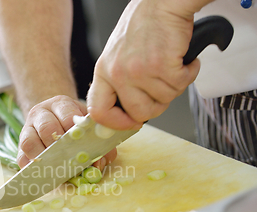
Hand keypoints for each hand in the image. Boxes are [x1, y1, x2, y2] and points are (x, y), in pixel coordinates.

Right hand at [17, 95, 116, 169]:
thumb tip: (98, 164)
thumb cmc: (72, 124)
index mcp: (60, 104)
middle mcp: (41, 113)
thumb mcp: (86, 124)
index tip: (82, 147)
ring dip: (44, 158)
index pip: (66, 115)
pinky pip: (21, 156)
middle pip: (46, 128)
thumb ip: (97, 142)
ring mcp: (27, 128)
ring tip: (56, 168)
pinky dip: (32, 167)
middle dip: (59, 147)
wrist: (51, 115)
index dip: (73, 132)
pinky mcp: (20, 144)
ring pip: (29, 142)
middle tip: (70, 161)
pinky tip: (43, 172)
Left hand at [87, 0, 203, 129]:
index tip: (130, 123)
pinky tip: (182, 59)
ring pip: (164, 100)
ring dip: (175, 85)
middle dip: (156, 106)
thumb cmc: (143, 26)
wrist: (162, 2)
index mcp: (103, 71)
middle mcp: (117, 73)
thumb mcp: (117, 56)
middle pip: (139, 113)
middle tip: (162, 90)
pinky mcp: (162, 65)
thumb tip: (125, 113)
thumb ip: (118, 82)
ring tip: (171, 65)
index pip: (99, 111)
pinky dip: (189, 73)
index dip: (116, 123)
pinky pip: (181, 85)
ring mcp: (139, 70)